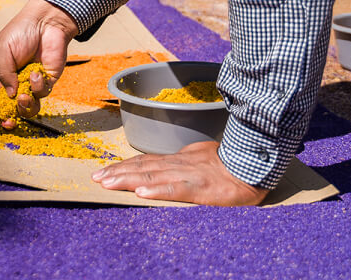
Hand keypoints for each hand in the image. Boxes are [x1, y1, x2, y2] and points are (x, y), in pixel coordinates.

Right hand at [0, 0, 77, 127]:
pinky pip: (42, 93)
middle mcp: (13, 82)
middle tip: (9, 122)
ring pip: (27, 106)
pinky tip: (36, 72)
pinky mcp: (46, 81)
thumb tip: (11, 96)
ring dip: (25, 106)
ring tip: (24, 96)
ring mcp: (30, 83)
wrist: (46, 22)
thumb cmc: (19, 32)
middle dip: (8, 117)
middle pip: (9, 108)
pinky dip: (38, 86)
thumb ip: (4, 75)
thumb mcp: (2, 51)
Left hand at [91, 140, 269, 205]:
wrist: (254, 166)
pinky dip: (156, 190)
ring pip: (152, 175)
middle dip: (117, 172)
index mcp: (180, 160)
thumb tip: (166, 168)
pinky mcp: (201, 189)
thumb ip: (184, 164)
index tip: (105, 171)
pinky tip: (141, 193)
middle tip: (96, 178)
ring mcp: (189, 175)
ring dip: (127, 179)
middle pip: (143, 167)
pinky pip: (175, 190)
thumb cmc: (230, 164)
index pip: (146, 161)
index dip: (124, 165)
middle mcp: (179, 165)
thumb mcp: (202, 158)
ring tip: (107, 183)